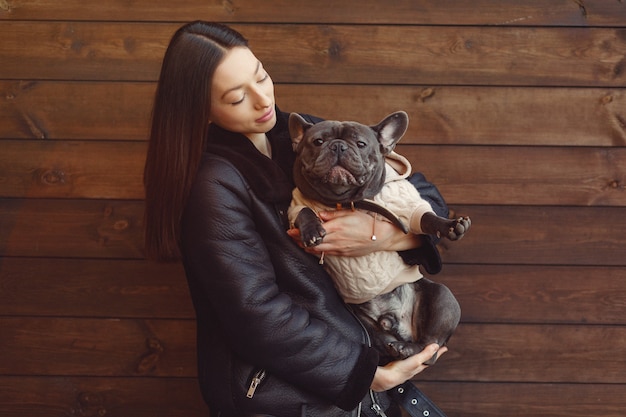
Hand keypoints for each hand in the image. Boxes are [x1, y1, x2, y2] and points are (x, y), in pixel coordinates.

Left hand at [287, 210, 420, 256]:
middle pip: (312, 241)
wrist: (380, 236)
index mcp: (336, 227)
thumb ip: (333, 214)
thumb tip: (319, 215)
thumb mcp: (349, 213)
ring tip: (298, 243)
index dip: (301, 232)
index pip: (313, 231)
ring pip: (317, 249)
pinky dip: (316, 251)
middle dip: (299, 240)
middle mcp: (335, 239)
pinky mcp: (342, 253)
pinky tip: (312, 249)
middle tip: (290, 237)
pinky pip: (326, 254)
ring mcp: (338, 248)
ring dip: (306, 246)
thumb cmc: (366, 222)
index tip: (291, 230)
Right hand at [370, 344, 446, 391]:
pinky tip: (407, 352)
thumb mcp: (416, 360)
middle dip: (430, 354)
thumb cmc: (400, 371)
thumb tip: (436, 346)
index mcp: (420, 366)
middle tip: (434, 347)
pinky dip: (410, 355)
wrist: (386, 377)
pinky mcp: (399, 364)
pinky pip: (408, 358)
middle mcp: (414, 367)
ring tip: (422, 349)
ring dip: (420, 354)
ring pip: (417, 359)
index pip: (432, 358)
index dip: (438, 353)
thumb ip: (425, 354)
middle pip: (425, 359)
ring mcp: (407, 366)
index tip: (445, 348)